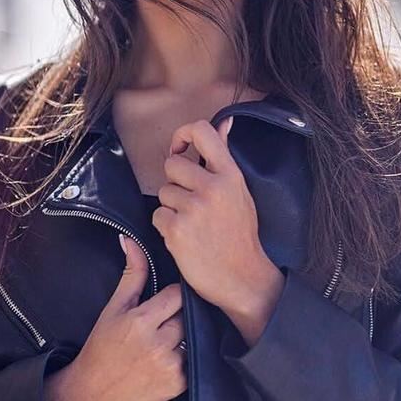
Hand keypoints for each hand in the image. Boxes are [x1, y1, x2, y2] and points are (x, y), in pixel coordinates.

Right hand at [44, 239, 186, 400]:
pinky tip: (168, 358)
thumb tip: (129, 240)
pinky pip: (194, 360)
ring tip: (167, 340)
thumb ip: (131, 274)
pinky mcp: (178, 385)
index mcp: (142, 321)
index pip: (177, 294)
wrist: (92, 393)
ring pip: (193, 337)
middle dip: (178, 316)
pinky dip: (186, 357)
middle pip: (187, 315)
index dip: (173, 295)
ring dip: (184, 336)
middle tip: (165, 321)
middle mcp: (159, 343)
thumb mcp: (113, 308)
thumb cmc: (101, 347)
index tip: (165, 300)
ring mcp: (170, 366)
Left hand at [151, 115, 284, 338]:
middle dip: (175, 182)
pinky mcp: (177, 230)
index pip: (201, 131)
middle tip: (190, 201)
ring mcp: (194, 208)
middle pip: (171, 164)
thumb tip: (224, 122)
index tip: (181, 151)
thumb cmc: (240, 235)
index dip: (182, 135)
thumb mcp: (240, 191)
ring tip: (192, 224)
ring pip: (163, 192)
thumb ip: (225, 158)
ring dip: (171, 208)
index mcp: (230, 175)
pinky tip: (185, 238)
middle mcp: (212, 187)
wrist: (243, 279)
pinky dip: (166, 227)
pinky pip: (157, 215)